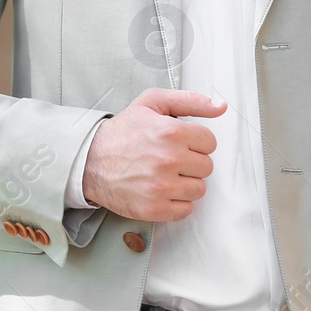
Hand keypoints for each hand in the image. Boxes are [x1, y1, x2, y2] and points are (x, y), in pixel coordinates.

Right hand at [82, 89, 224, 220]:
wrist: (89, 160)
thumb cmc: (123, 132)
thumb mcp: (152, 103)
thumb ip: (189, 101)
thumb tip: (220, 106)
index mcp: (171, 132)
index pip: (210, 142)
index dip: (195, 142)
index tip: (179, 143)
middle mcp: (168, 160)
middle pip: (206, 167)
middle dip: (191, 162)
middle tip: (169, 158)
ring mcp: (162, 187)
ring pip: (199, 189)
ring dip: (185, 183)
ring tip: (164, 174)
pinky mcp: (155, 209)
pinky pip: (186, 209)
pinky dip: (176, 202)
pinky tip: (161, 190)